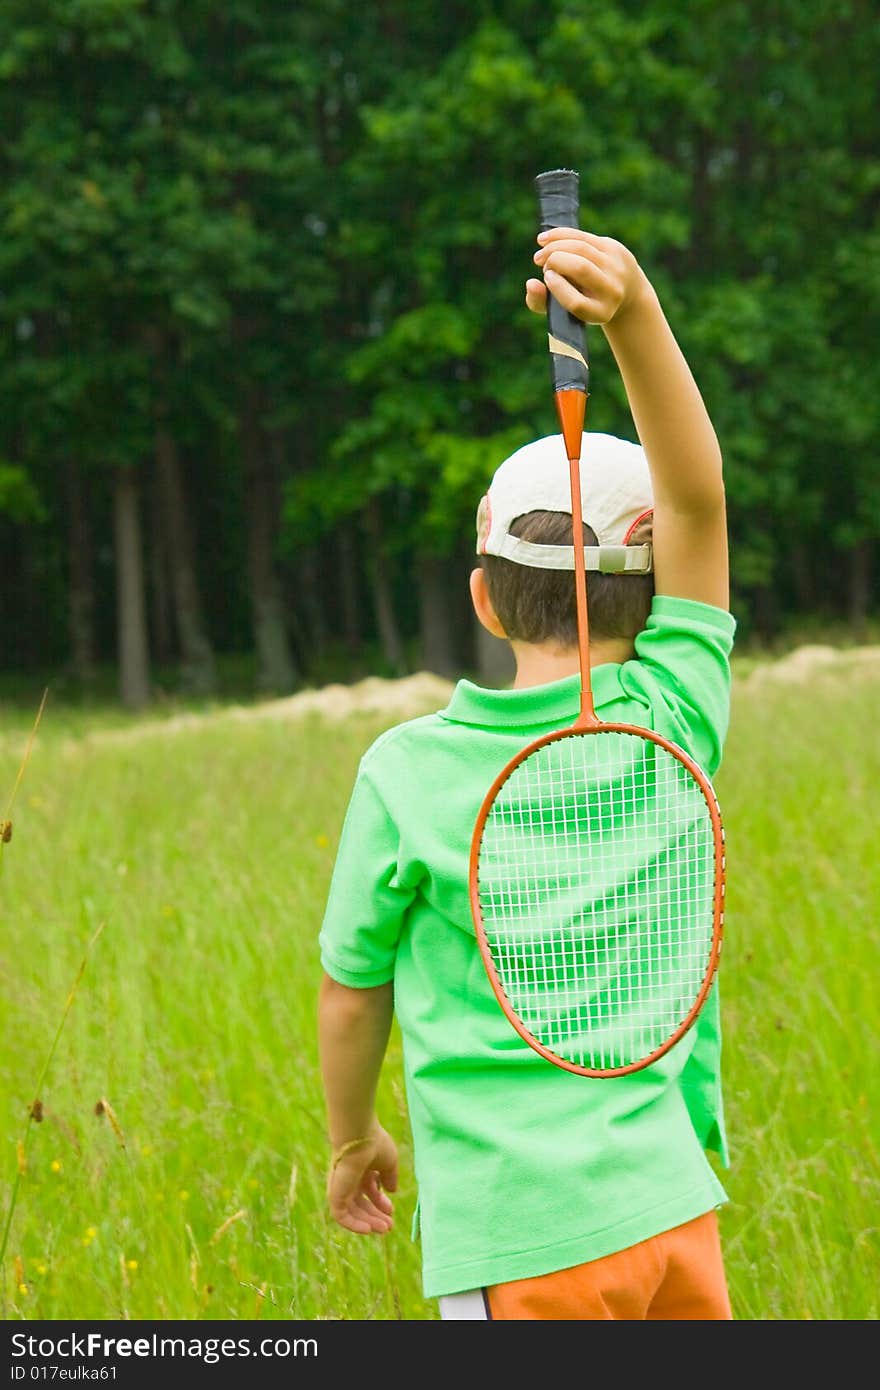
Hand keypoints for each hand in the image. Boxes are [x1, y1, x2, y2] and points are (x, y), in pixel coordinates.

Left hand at [326, 1123, 397, 1234]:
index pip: (370, 1191)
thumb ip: (390, 1177)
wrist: (358, 1136)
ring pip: (352, 1212)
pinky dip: (353, 1224)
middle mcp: (349, 1179)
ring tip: (383, 1230)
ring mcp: (341, 1187)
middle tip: (389, 1227)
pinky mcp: (334, 1194)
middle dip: (375, 1216)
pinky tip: (368, 1229)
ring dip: (367, 1222)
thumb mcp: (389, 1161)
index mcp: (362, 1169)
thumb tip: (392, 1191)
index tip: (392, 1211)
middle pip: (361, 1204)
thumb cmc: (375, 1144)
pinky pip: (341, 1216)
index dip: (381, 1203)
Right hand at [526, 228, 649, 325]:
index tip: (547, 278)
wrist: (622, 289)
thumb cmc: (582, 301)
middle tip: (543, 266)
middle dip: (554, 261)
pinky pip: (583, 236)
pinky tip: (544, 239)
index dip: (557, 287)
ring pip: (581, 248)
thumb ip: (540, 302)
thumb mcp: (562, 309)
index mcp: (600, 313)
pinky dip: (560, 235)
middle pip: (580, 268)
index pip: (576, 302)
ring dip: (554, 247)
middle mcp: (612, 291)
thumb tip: (530, 283)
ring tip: (541, 255)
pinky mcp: (614, 248)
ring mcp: (616, 268)